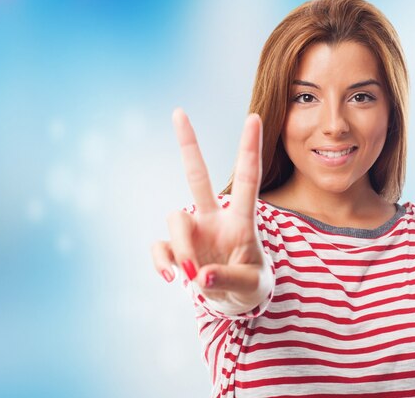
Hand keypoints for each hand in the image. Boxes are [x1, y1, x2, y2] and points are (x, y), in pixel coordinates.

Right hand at [151, 108, 270, 312]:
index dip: (249, 149)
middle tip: (178, 112)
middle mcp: (214, 218)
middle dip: (189, 145)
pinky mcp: (176, 250)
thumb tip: (200, 276)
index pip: (247, 179)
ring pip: (176, 219)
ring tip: (195, 277)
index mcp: (242, 220)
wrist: (235, 302)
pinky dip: (162, 262)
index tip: (254, 117)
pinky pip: (160, 247)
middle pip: (198, 176)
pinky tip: (171, 277)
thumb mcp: (252, 286)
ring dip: (182, 248)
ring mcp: (194, 232)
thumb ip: (230, 279)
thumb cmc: (251, 284)